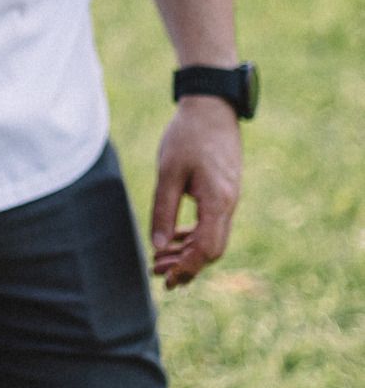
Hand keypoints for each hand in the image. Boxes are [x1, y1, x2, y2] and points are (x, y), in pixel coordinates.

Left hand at [149, 95, 242, 288]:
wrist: (213, 108)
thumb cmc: (188, 135)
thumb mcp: (168, 172)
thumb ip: (164, 210)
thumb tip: (158, 247)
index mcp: (217, 201)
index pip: (206, 249)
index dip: (186, 268)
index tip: (165, 279)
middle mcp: (228, 204)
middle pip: (212, 250)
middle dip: (186, 266)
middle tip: (157, 274)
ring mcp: (229, 199)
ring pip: (213, 239)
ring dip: (188, 253)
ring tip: (160, 260)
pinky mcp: (224, 193)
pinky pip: (212, 225)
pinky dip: (194, 237)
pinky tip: (175, 239)